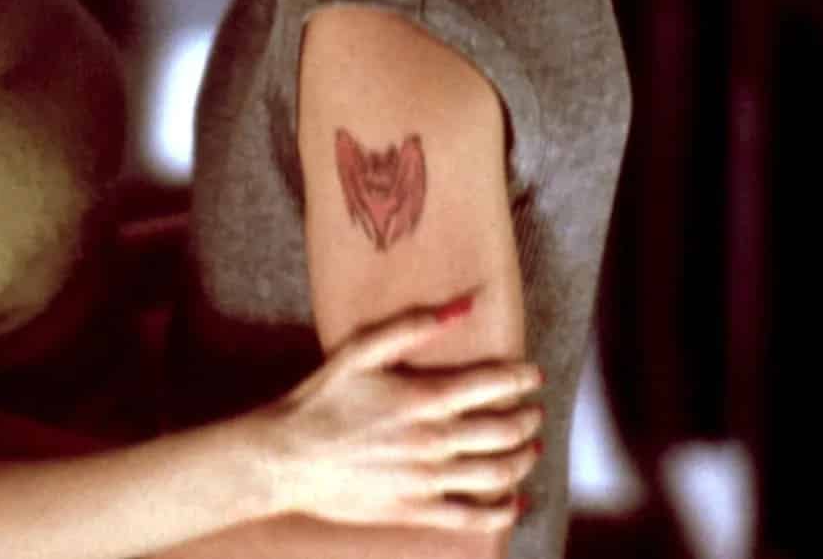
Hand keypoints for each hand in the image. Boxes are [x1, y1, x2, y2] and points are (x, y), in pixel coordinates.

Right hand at [254, 297, 542, 530]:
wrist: (287, 457)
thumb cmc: (321, 399)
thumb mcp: (360, 351)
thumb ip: (413, 326)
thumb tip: (464, 306)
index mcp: (423, 398)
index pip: (492, 385)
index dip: (520, 377)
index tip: (532, 374)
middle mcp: (433, 440)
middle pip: (504, 431)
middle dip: (528, 418)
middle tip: (535, 410)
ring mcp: (427, 479)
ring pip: (498, 473)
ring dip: (523, 459)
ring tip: (531, 448)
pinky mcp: (416, 509)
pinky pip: (472, 515)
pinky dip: (502, 510)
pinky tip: (513, 501)